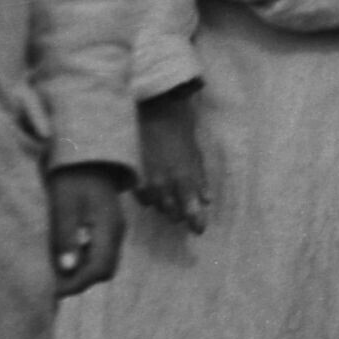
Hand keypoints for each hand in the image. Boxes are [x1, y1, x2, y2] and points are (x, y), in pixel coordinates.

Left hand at [48, 164, 134, 296]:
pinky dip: (84, 259)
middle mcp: (116, 233)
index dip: (78, 283)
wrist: (86, 155)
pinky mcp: (107, 227)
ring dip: (82, 271)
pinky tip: (66, 254)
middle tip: (53, 282)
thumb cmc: (72, 179)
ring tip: (56, 270)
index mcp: (109, 229)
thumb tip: (66, 269)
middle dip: (80, 281)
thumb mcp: (64, 207)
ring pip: (103, 263)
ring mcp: (114, 230)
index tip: (54, 290)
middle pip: (104, 270)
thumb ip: (66, 238)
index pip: (100, 269)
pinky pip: (99, 252)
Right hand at [135, 85, 212, 232]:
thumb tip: (206, 201)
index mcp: (183, 179)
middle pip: (171, 213)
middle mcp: (163, 185)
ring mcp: (145, 181)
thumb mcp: (196, 154)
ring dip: (164, 204)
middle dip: (179, 212)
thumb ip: (200, 179)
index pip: (190, 211)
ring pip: (155, 206)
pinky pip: (141, 195)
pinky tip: (153, 187)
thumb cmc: (180, 129)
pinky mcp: (132, 175)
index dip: (195, 222)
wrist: (153, 109)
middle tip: (184, 208)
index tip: (199, 229)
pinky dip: (148, 195)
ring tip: (169, 196)